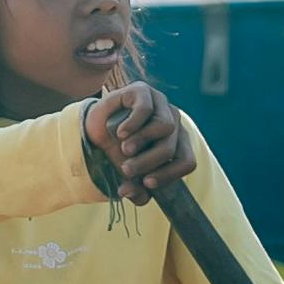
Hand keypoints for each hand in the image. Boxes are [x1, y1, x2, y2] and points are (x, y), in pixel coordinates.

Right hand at [82, 81, 192, 203]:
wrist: (96, 128)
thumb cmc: (119, 153)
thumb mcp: (128, 176)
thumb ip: (134, 190)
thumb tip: (128, 192)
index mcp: (177, 142)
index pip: (187, 161)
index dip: (169, 175)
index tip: (147, 183)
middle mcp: (173, 122)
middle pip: (171, 147)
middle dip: (147, 162)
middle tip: (127, 170)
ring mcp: (161, 104)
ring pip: (165, 127)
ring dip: (141, 142)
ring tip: (124, 149)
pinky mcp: (143, 91)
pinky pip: (146, 108)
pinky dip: (133, 124)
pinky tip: (120, 133)